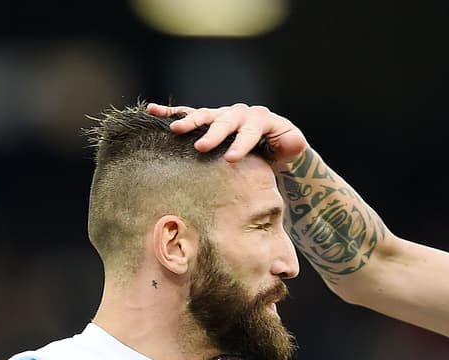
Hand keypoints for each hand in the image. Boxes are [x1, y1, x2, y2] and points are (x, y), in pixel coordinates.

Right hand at [145, 101, 307, 163]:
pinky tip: (153, 111)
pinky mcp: (209, 122)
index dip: (241, 144)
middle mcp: (239, 113)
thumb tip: (295, 140)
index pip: (250, 130)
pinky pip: (189, 114)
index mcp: (260, 120)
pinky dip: (171, 113)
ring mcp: (222, 116)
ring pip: (205, 116)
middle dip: (213, 134)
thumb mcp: (292, 148)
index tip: (232, 159)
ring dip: (190, 122)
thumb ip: (293, 144)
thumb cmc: (281, 150)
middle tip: (201, 147)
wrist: (271, 145)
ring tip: (176, 130)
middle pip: (225, 122)